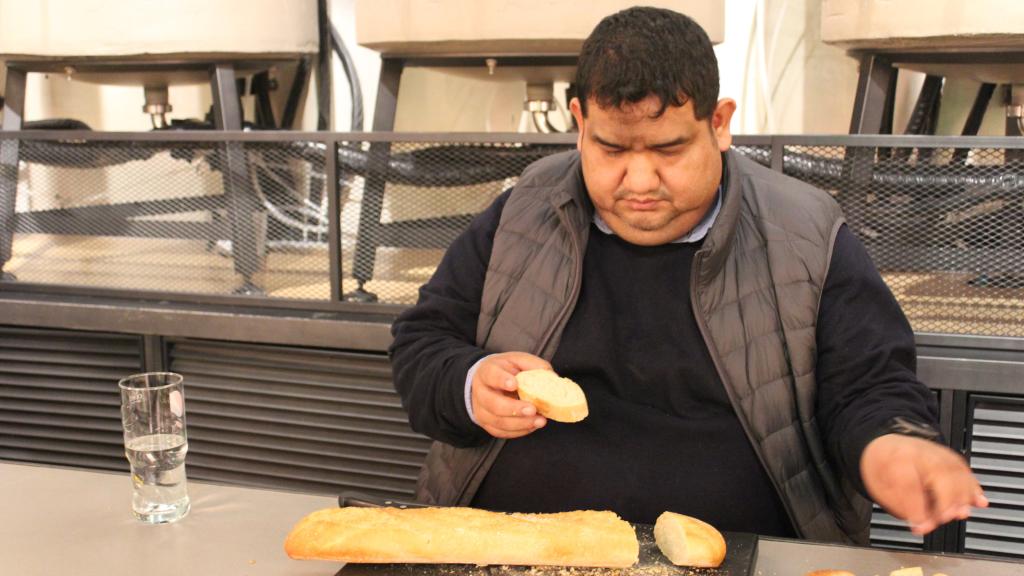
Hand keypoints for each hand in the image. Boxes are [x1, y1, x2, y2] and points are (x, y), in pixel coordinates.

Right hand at [471, 352, 549, 438]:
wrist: (488, 382)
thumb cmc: (506, 370)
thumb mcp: (517, 360)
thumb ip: (532, 365)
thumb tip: (550, 376)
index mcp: (486, 372)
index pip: (490, 375)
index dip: (501, 380)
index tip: (514, 384)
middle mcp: (480, 392)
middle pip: (492, 403)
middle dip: (514, 409)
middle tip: (532, 409)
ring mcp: (481, 410)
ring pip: (498, 421)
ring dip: (520, 423)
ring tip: (539, 421)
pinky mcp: (487, 424)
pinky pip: (501, 432)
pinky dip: (519, 431)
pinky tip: (532, 426)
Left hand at [860, 434, 987, 534]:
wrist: (883, 445)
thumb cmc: (882, 468)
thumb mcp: (881, 490)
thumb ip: (902, 508)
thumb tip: (922, 524)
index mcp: (897, 459)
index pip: (909, 483)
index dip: (916, 508)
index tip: (918, 526)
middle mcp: (919, 452)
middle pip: (940, 474)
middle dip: (946, 501)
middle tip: (942, 519)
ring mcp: (937, 452)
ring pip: (957, 472)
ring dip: (963, 497)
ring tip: (959, 514)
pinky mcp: (950, 457)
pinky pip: (965, 470)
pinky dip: (973, 487)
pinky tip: (978, 501)